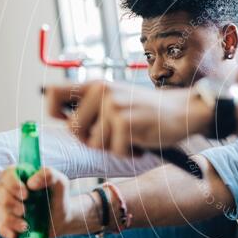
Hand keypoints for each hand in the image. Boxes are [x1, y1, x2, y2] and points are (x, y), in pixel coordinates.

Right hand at [0, 166, 84, 237]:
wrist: (62, 218)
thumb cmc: (59, 197)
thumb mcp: (60, 183)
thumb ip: (50, 175)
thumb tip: (31, 183)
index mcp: (20, 176)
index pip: (7, 174)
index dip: (13, 184)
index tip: (26, 194)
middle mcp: (9, 190)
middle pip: (0, 194)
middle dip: (11, 203)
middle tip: (24, 210)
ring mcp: (6, 207)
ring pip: (0, 211)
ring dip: (10, 220)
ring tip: (25, 226)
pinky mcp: (7, 222)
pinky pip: (0, 226)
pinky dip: (6, 231)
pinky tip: (14, 236)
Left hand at [44, 81, 210, 155]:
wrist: (184, 110)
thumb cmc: (148, 112)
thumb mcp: (116, 101)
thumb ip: (92, 107)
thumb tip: (64, 121)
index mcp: (96, 84)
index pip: (53, 93)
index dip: (54, 113)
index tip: (72, 124)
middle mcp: (102, 90)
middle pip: (74, 130)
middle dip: (93, 140)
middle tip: (115, 135)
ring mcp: (113, 105)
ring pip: (94, 143)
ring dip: (114, 148)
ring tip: (132, 136)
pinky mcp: (125, 121)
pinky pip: (114, 151)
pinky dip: (128, 153)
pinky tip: (141, 142)